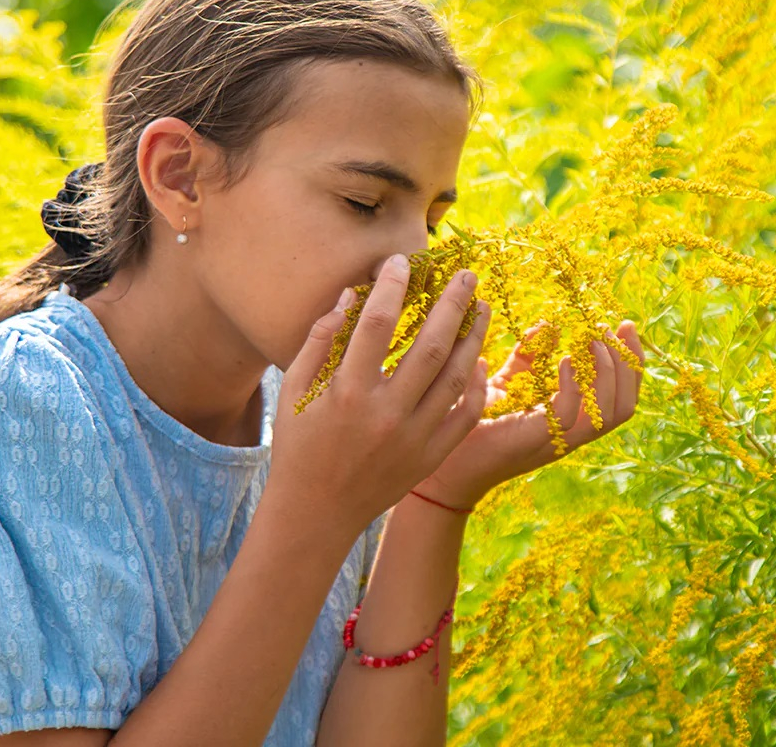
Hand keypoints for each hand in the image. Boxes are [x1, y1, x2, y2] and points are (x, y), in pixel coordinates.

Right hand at [268, 254, 492, 539]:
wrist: (316, 514)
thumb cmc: (299, 447)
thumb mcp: (293, 391)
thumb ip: (319, 341)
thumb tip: (350, 296)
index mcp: (347, 393)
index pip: (377, 325)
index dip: (392, 287)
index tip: (402, 261)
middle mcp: (385, 414)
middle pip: (430, 345)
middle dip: (452, 303)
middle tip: (467, 274)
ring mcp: (413, 438)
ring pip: (455, 376)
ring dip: (473, 337)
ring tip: (482, 307)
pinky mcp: (430, 457)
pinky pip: (464, 414)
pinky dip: (475, 384)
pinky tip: (477, 359)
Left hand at [413, 319, 645, 510]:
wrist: (441, 460)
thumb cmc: (474, 421)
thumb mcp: (507, 382)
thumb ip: (529, 357)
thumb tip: (548, 325)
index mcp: (570, 420)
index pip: (620, 397)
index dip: (630, 362)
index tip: (625, 325)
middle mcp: (571, 433)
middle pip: (624, 406)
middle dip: (628, 363)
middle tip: (613, 328)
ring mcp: (556, 439)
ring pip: (609, 413)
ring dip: (609, 372)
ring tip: (592, 340)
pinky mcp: (534, 438)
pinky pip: (570, 414)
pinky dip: (575, 385)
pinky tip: (564, 359)